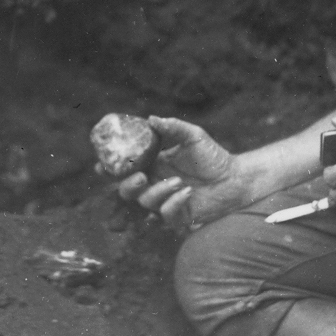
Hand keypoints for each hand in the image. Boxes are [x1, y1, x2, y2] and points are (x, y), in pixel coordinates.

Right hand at [115, 117, 244, 233]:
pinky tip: (187, 193)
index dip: (110, 171)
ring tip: (179, 181)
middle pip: (126, 191)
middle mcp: (155, 184)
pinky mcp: (178, 217)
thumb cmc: (214, 156)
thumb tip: (151, 119)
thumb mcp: (193, 136)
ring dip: (159, 192)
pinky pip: (165, 215)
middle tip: (140, 177)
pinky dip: (173, 203)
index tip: (101, 167)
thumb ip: (172, 127)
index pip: (125, 170)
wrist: (235, 178)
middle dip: (127, 186)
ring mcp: (164, 202)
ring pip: (146, 202)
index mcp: (153, 165)